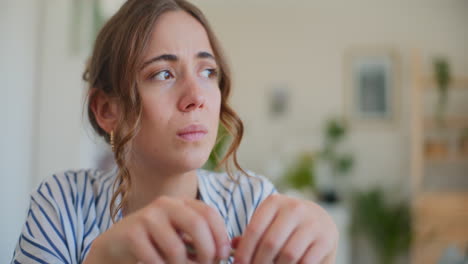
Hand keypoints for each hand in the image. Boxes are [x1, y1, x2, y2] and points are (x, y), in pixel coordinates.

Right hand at [83, 196, 230, 263]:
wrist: (117, 244)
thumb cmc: (157, 242)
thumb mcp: (182, 236)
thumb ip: (203, 239)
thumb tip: (231, 251)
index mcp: (181, 203)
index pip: (209, 213)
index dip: (220, 235)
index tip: (223, 255)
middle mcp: (165, 204)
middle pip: (196, 225)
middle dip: (207, 251)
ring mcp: (147, 217)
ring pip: (176, 249)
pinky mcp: (131, 234)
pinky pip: (155, 260)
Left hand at [233, 194, 337, 263]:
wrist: (320, 222)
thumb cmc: (285, 226)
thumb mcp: (268, 224)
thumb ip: (251, 235)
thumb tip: (232, 247)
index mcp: (274, 202)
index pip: (254, 230)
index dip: (244, 252)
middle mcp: (294, 208)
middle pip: (270, 244)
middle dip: (259, 263)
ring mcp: (312, 223)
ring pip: (288, 254)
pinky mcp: (326, 239)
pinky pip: (306, 262)